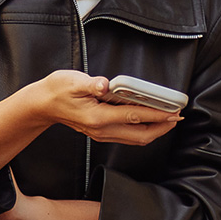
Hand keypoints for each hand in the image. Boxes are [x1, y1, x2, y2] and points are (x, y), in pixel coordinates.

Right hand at [22, 70, 180, 146]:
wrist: (42, 105)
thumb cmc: (57, 90)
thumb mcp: (73, 81)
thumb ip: (91, 84)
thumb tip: (105, 85)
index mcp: (97, 117)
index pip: (134, 116)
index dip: (157, 115)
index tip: (173, 112)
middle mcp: (101, 130)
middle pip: (140, 134)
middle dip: (162, 127)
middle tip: (178, 116)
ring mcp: (102, 134)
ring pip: (135, 138)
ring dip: (155, 131)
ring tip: (169, 120)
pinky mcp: (101, 133)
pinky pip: (128, 136)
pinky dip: (143, 130)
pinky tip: (151, 122)